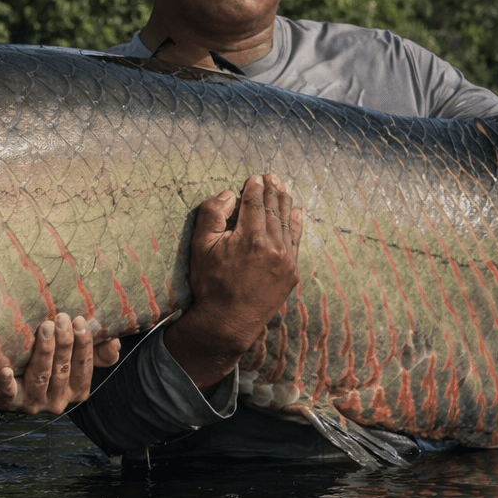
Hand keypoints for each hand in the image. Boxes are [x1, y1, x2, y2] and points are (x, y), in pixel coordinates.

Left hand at [0, 313, 122, 414]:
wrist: (9, 390)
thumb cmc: (47, 368)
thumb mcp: (75, 363)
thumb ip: (97, 355)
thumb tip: (115, 342)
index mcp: (75, 391)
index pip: (83, 368)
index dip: (83, 345)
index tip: (79, 320)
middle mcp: (56, 401)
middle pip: (61, 370)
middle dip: (63, 343)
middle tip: (60, 318)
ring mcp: (32, 403)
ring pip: (40, 377)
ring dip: (43, 352)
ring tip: (44, 327)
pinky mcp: (7, 402)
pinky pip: (8, 394)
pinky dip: (6, 384)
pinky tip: (5, 371)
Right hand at [163, 173, 302, 388]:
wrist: (228, 322)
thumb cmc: (210, 284)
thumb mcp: (200, 247)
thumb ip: (212, 214)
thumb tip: (229, 194)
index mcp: (250, 237)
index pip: (254, 204)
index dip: (254, 188)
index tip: (254, 177)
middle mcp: (272, 246)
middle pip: (273, 210)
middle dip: (272, 190)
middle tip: (271, 175)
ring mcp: (285, 260)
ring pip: (287, 223)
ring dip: (285, 203)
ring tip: (283, 187)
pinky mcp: (291, 273)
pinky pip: (296, 242)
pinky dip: (296, 225)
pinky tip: (297, 212)